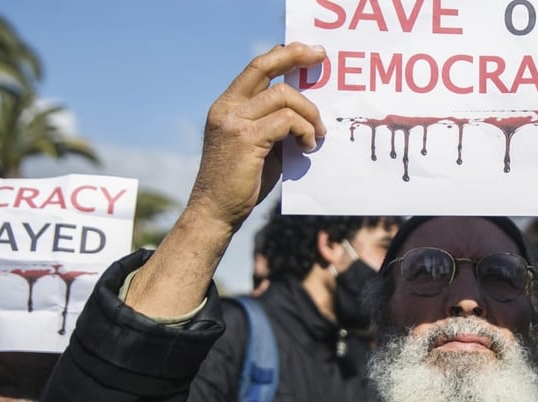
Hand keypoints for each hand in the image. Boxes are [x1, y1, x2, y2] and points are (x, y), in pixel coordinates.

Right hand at [123, 43, 326, 317]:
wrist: (216, 212)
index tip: (308, 51)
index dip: (283, 55)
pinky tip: (308, 146)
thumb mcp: (260, 145)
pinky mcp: (246, 138)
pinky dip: (305, 131)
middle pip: (265, 67)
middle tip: (321, 57)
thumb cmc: (242, 183)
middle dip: (295, 57)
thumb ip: (275, 125)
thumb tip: (307, 111)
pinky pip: (287, 121)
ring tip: (316, 135)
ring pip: (284, 96)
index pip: (256, 68)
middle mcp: (227, 107)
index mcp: (227, 106)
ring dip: (310, 114)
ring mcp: (234, 121)